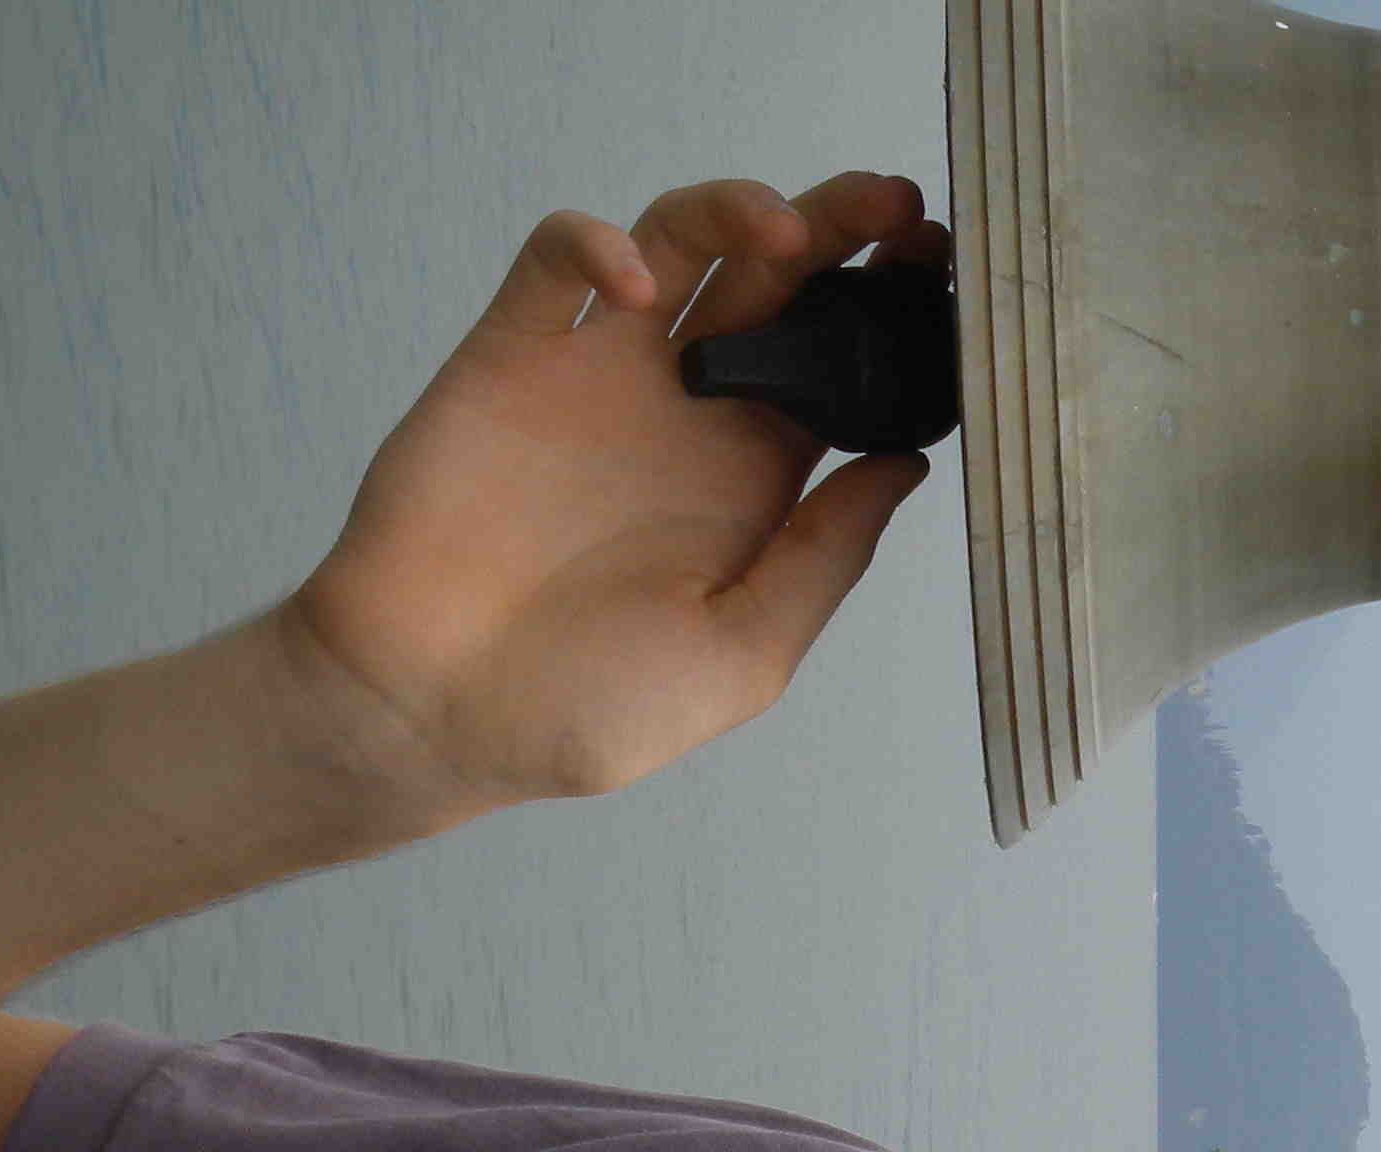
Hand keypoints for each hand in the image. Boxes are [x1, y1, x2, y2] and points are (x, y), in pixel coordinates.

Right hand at [285, 171, 951, 819]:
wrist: (432, 714)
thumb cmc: (586, 707)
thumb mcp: (743, 652)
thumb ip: (824, 557)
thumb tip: (907, 466)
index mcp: (758, 479)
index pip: (844, 365)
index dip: (893, 322)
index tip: (948, 294)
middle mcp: (690, 412)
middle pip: (780, 283)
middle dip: (843, 229)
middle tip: (899, 210)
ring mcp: (603, 376)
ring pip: (681, 241)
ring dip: (738, 209)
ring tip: (790, 231)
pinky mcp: (512, 356)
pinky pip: (557, 263)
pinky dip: (599, 243)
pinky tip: (644, 283)